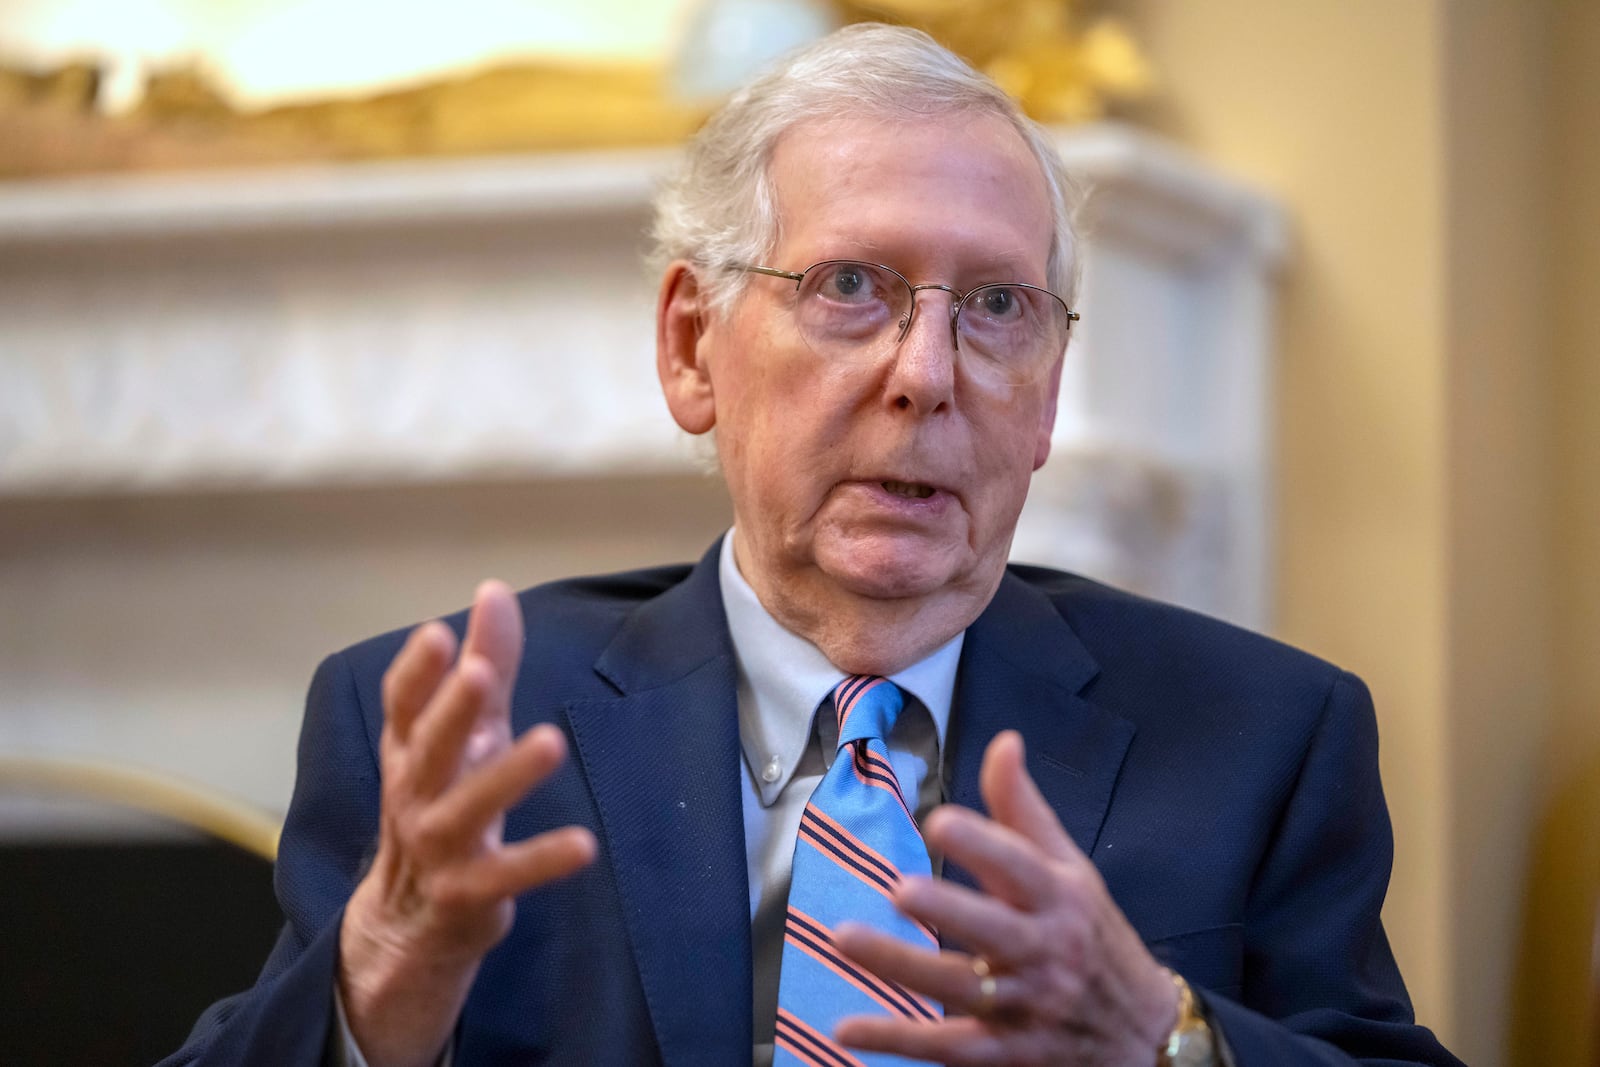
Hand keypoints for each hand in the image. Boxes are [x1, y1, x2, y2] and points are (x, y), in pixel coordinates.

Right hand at [338, 581, 596, 1066]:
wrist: (411, 923)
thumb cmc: (447, 802)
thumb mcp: (469, 733)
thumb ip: (486, 664)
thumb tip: (494, 589)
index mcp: (410, 751)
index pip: (402, 706)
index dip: (417, 671)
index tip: (439, 631)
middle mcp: (415, 795)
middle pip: (430, 749)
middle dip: (452, 712)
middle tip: (479, 675)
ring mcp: (437, 847)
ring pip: (466, 809)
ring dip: (506, 777)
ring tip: (552, 742)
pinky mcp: (467, 894)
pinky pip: (505, 875)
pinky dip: (542, 861)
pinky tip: (583, 844)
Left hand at [833, 731, 1177, 1065]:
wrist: (1145, 1034)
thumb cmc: (1094, 937)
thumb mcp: (1071, 870)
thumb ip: (1024, 810)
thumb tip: (1004, 743)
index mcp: (1060, 899)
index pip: (1022, 866)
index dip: (983, 843)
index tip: (939, 820)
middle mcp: (1046, 952)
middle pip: (994, 931)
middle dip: (950, 911)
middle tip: (900, 889)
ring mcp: (1026, 1007)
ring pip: (961, 988)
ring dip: (903, 966)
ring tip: (845, 938)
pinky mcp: (1007, 1053)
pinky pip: (949, 1047)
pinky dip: (899, 1040)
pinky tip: (847, 1027)